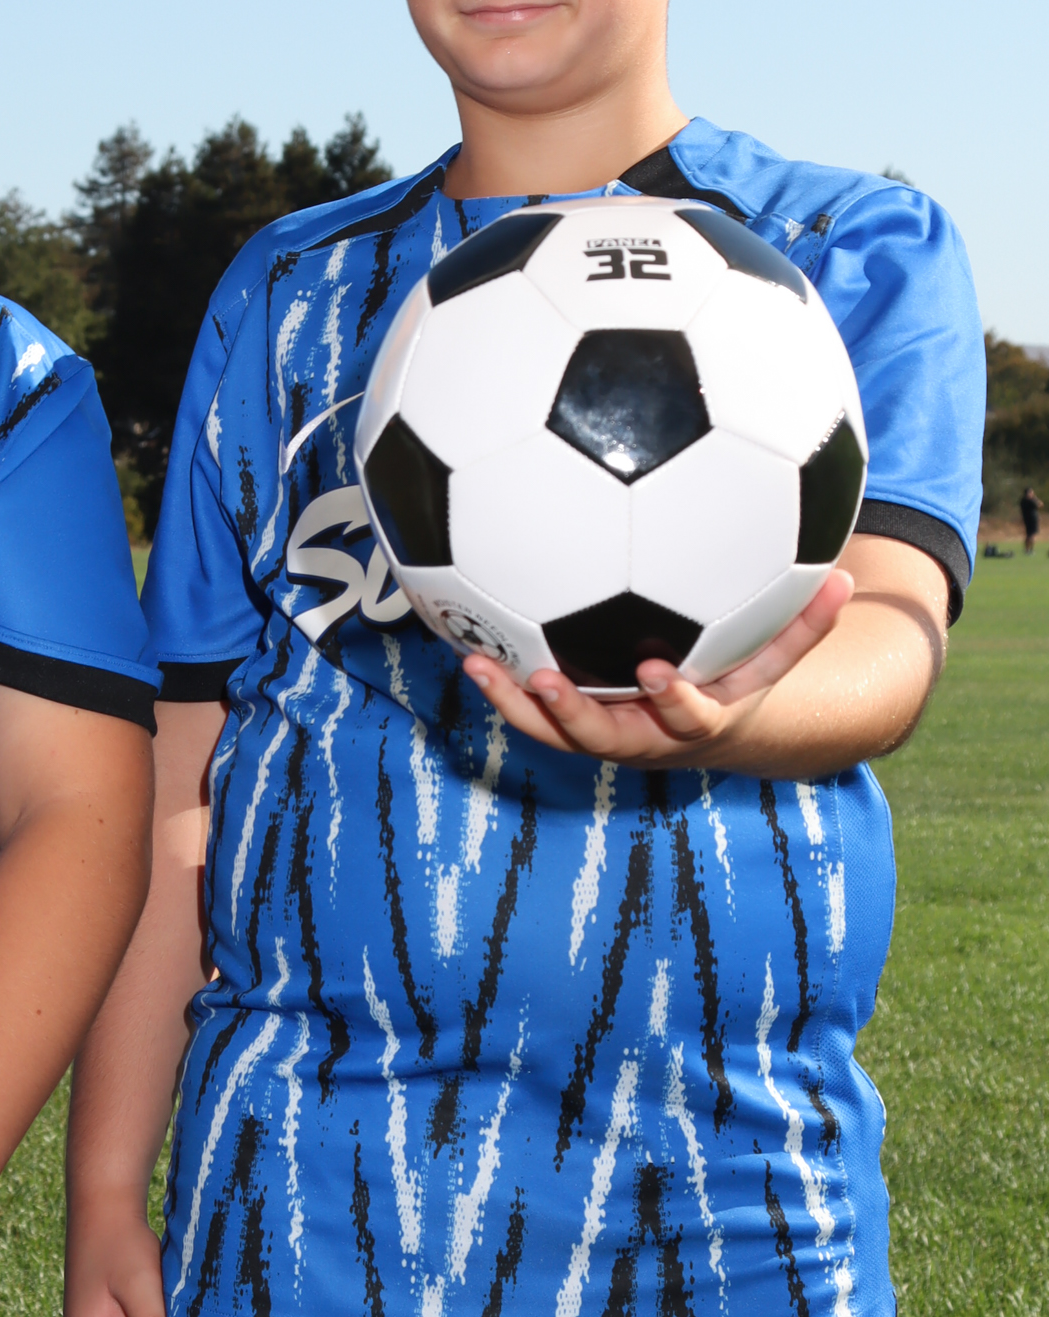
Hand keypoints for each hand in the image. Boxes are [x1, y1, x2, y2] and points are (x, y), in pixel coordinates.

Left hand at [460, 569, 854, 768]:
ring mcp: (604, 736)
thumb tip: (850, 577)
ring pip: (554, 733)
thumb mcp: (775, 659)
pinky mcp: (573, 726)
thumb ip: (807, 624)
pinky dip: (502, 684)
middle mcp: (644, 739)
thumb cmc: (740, 681)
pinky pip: (531, 711)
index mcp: (694, 723)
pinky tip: (466, 643)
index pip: (688, 717)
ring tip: (476, 662)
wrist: (706, 733)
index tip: (657, 670)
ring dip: (514, 703)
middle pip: (604, 739)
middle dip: (573, 713)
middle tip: (544, 679)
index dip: (674, 700)